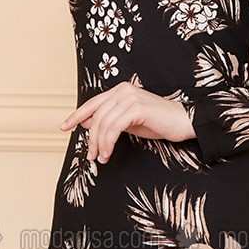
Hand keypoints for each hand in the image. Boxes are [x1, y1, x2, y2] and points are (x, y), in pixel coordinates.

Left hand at [59, 81, 195, 163]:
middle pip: (96, 115)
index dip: (77, 115)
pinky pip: (114, 128)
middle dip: (91, 138)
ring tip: (102, 158)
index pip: (93, 103)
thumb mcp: (129, 122)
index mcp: (120, 90)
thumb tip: (87, 124)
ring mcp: (130, 97)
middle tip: (91, 155)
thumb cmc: (159, 122)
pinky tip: (109, 153)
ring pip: (103, 123)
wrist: (184, 122)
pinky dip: (108, 142)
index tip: (64, 127)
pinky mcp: (137, 108)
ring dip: (99, 144)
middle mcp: (123, 90)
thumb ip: (110, 120)